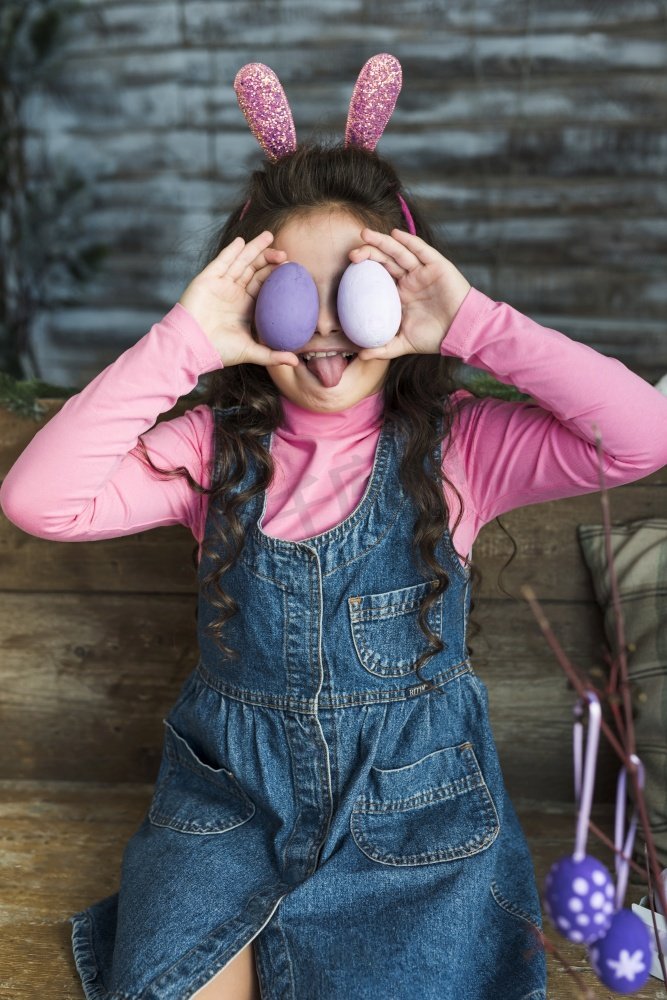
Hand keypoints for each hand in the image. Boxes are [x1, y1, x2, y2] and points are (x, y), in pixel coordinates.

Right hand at [178, 232, 299, 368]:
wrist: (192, 347)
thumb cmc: (219, 351)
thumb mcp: (251, 352)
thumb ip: (273, 355)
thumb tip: (296, 362)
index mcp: (244, 305)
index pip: (263, 284)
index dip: (276, 275)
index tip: (291, 269)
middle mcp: (233, 293)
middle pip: (253, 269)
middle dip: (268, 259)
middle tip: (284, 253)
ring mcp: (220, 285)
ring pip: (240, 261)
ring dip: (253, 248)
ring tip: (269, 237)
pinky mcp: (207, 280)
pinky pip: (221, 262)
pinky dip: (231, 252)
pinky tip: (242, 241)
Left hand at [348, 228, 471, 359]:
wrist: (461, 333)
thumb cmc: (434, 338)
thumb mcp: (403, 344)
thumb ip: (382, 348)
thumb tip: (361, 356)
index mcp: (399, 293)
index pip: (377, 276)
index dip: (362, 270)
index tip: (346, 271)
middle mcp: (409, 279)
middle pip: (385, 260)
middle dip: (368, 253)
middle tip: (351, 254)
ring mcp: (422, 271)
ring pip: (399, 252)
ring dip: (383, 242)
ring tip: (365, 234)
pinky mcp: (437, 266)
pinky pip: (421, 251)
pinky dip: (408, 241)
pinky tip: (395, 234)